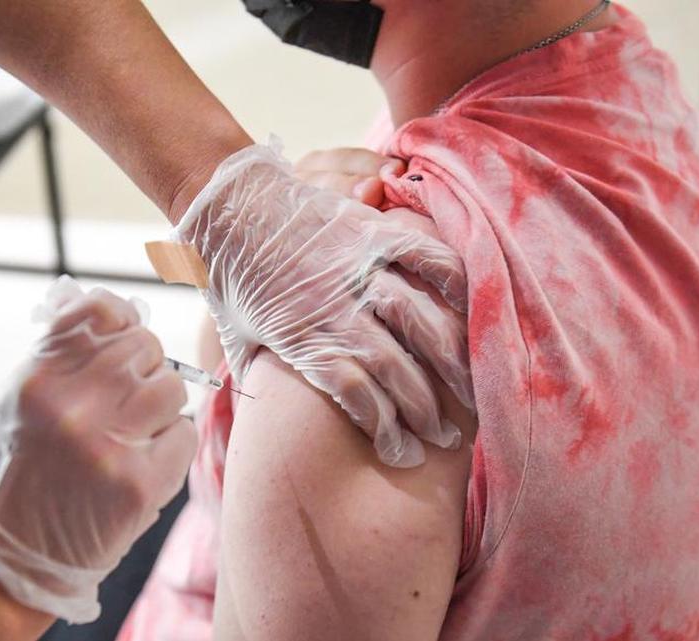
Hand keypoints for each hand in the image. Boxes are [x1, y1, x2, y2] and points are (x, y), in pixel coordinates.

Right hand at [0, 277, 196, 622]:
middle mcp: (73, 408)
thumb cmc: (19, 470)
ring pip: (171, 387)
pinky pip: (182, 434)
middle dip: (143, 365)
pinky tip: (140, 462)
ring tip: (133, 430)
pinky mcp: (141, 484)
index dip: (120, 319)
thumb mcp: (19, 401)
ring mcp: (110, 447)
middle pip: (144, 346)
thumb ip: (62, 353)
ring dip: (160, 405)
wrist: (13, 556)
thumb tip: (121, 310)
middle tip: (125, 397)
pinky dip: (169, 445)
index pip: (100, 312)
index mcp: (38, 380)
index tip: (122, 334)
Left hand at [174, 142, 472, 467]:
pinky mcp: (370, 230)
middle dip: (423, 407)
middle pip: (390, 364)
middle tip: (446, 437)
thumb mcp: (236, 338)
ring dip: (447, 358)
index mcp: (298, 335)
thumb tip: (269, 426)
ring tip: (470, 390)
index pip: (352, 389)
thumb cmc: (230, 278)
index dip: (384, 426)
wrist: (224, 204)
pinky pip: (424, 254)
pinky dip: (453, 280)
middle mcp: (331, 303)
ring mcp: (354, 265)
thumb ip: (260, 378)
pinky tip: (474, 311)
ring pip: (415, 317)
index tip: (404, 453)